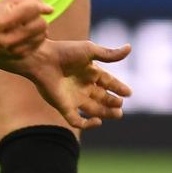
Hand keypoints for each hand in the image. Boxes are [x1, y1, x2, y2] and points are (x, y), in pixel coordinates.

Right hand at [0, 0, 51, 61]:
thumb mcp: (5, 2)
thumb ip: (29, 1)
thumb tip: (50, 9)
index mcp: (5, 20)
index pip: (34, 9)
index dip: (41, 6)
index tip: (42, 7)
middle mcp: (10, 37)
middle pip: (41, 24)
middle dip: (39, 18)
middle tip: (29, 17)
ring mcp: (13, 50)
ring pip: (42, 36)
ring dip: (38, 29)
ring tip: (26, 26)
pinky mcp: (16, 57)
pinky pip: (36, 45)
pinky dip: (35, 39)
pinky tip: (25, 36)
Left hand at [16, 38, 132, 126]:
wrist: (42, 59)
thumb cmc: (65, 52)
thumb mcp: (90, 51)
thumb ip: (110, 54)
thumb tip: (130, 48)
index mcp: (89, 72)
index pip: (107, 82)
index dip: (118, 87)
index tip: (128, 93)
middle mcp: (82, 85)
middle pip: (102, 97)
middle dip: (113, 102)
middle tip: (121, 106)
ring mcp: (73, 98)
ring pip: (93, 109)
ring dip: (106, 113)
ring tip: (118, 114)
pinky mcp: (64, 107)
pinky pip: (77, 121)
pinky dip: (88, 124)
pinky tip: (98, 121)